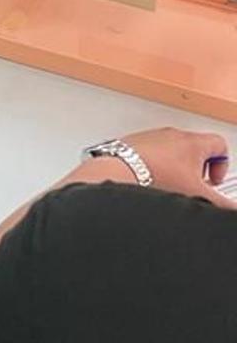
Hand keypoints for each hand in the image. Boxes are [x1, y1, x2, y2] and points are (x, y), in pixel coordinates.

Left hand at [107, 127, 232, 204]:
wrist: (117, 171)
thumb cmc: (155, 176)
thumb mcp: (197, 195)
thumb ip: (220, 203)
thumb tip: (229, 208)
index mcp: (193, 141)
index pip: (220, 145)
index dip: (222, 165)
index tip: (213, 181)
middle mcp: (172, 134)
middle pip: (196, 148)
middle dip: (198, 169)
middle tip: (192, 186)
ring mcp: (151, 137)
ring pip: (173, 150)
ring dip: (176, 168)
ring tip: (169, 185)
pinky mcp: (134, 143)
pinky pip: (152, 153)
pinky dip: (155, 166)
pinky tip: (150, 181)